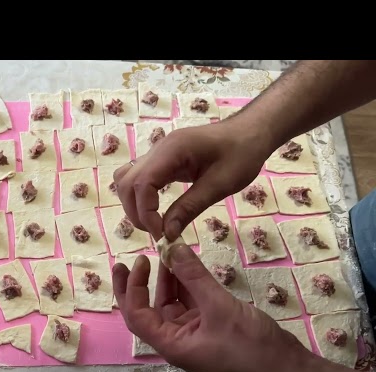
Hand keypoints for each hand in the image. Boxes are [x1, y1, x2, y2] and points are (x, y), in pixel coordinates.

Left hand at [112, 244, 309, 371]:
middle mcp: (177, 339)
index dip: (132, 288)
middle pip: (149, 310)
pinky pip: (192, 303)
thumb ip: (194, 276)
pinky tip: (189, 265)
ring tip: (168, 253)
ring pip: (172, 303)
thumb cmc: (249, 344)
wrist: (286, 368)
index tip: (137, 262)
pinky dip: (189, 284)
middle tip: (135, 258)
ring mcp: (194, 333)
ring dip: (169, 279)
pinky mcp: (210, 327)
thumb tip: (172, 249)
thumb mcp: (218, 306)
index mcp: (171, 344)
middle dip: (141, 285)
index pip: (137, 315)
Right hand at [113, 120, 273, 241]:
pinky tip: (156, 211)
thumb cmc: (242, 154)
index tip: (162, 233)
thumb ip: (190, 207)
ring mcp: (156, 154)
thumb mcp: (220, 184)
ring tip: (155, 224)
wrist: (250, 132)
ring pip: (126, 180)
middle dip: (136, 212)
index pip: (141, 183)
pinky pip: (138, 178)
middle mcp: (157, 150)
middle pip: (127, 183)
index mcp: (172, 151)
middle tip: (158, 232)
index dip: (145, 212)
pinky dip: (140, 197)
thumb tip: (167, 233)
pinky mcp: (160, 160)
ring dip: (133, 205)